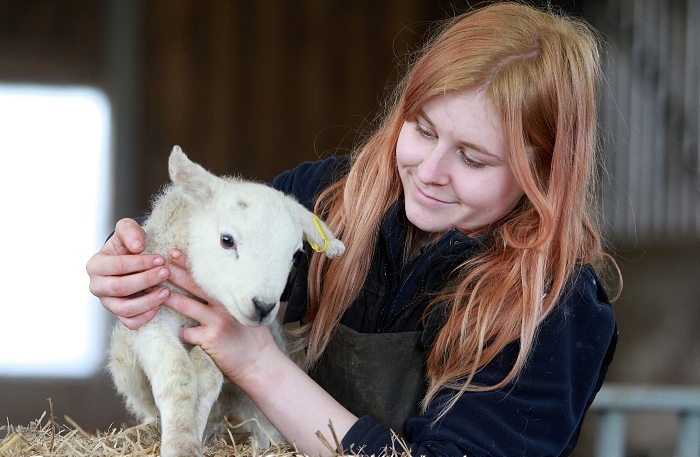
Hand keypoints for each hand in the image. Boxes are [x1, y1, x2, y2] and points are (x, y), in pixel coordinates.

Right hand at [86, 218, 170, 328]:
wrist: (129, 259)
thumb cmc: (128, 244)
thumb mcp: (127, 230)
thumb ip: (130, 232)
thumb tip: (138, 247)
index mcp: (95, 265)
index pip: (117, 266)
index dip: (140, 263)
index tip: (160, 259)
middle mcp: (97, 286)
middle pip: (120, 288)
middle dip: (146, 280)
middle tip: (166, 272)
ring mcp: (107, 303)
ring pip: (125, 309)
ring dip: (148, 301)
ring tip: (166, 291)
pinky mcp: (119, 314)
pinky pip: (131, 323)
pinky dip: (146, 316)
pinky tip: (160, 304)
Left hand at [163, 249, 279, 381]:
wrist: (260, 363)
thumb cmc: (254, 339)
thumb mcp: (248, 313)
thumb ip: (231, 302)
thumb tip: (214, 290)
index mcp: (232, 297)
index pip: (208, 277)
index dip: (190, 264)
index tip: (175, 253)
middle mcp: (225, 306)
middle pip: (194, 285)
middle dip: (175, 273)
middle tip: (159, 263)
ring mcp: (217, 322)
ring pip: (186, 305)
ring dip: (168, 297)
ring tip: (154, 290)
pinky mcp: (210, 339)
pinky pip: (187, 332)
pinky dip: (182, 332)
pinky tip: (183, 334)